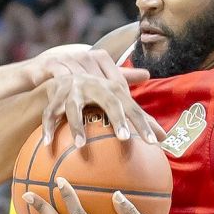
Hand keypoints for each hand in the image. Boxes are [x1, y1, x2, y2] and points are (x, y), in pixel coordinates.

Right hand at [21, 48, 163, 146]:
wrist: (58, 68)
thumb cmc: (92, 89)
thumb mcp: (113, 97)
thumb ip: (136, 115)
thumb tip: (165, 136)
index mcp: (112, 86)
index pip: (132, 106)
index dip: (144, 123)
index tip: (155, 143)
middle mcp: (94, 84)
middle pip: (109, 101)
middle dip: (117, 119)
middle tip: (125, 139)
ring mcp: (72, 86)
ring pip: (74, 107)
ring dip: (77, 126)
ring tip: (80, 146)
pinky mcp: (54, 91)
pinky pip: (50, 112)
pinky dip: (49, 127)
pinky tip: (48, 144)